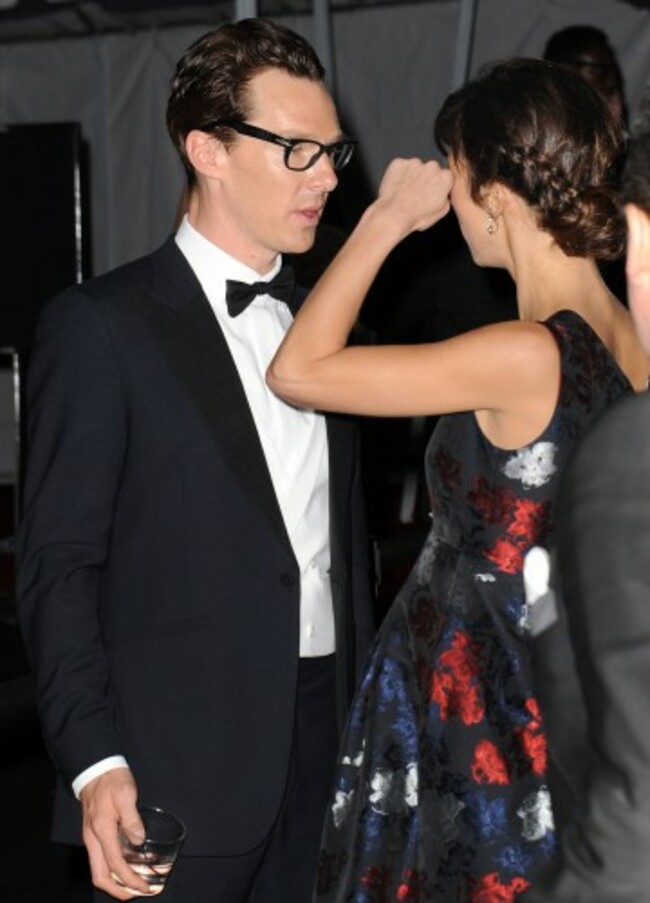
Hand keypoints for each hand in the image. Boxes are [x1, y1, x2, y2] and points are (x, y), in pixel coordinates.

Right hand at [80, 768, 152, 897]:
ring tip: (134, 885)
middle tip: (138, 892)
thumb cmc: (111, 781)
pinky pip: (101, 860)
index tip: (144, 887)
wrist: (96, 770)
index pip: (115, 864)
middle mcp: (93, 839)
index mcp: (101, 830)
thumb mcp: (126, 794)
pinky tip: (127, 868)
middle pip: (101, 876)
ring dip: (116, 882)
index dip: (130, 880)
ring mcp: (92, 838)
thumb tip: (139, 840)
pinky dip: (113, 870)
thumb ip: (132, 819)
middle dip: (118, 890)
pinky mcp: (95, 835)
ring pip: (99, 870)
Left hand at [375, 157, 452, 236]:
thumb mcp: (440, 213)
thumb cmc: (416, 216)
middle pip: (431, 169)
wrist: (394, 215)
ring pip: (415, 167)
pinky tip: (397, 187)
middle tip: (418, 194)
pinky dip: (399, 174)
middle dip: (426, 179)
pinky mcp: (399, 163)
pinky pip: (400, 167)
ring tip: (406, 192)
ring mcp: (414, 163)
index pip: (446, 177)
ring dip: (413, 176)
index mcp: (445, 177)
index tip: (432, 194)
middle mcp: (431, 166)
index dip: (439, 187)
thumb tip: (444, 196)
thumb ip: (446, 199)